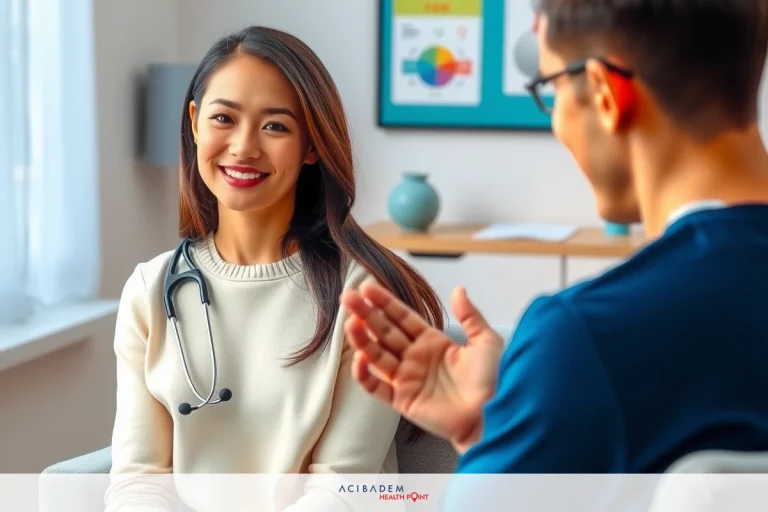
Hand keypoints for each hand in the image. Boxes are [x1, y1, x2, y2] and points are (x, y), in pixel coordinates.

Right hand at [340, 283, 503, 452]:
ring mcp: (407, 379)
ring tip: (350, 323)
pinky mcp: (403, 400)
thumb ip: (470, 316)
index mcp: (433, 342)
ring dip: (362, 339)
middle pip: (384, 331)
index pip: (402, 317)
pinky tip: (360, 358)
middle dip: (366, 314)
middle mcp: (416, 357)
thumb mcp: (486, 342)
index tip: (367, 288)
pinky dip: (365, 374)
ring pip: (377, 355)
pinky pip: (376, 387)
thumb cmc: (493, 381)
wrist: (493, 416)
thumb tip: (458, 290)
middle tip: (348, 298)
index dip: (385, 302)